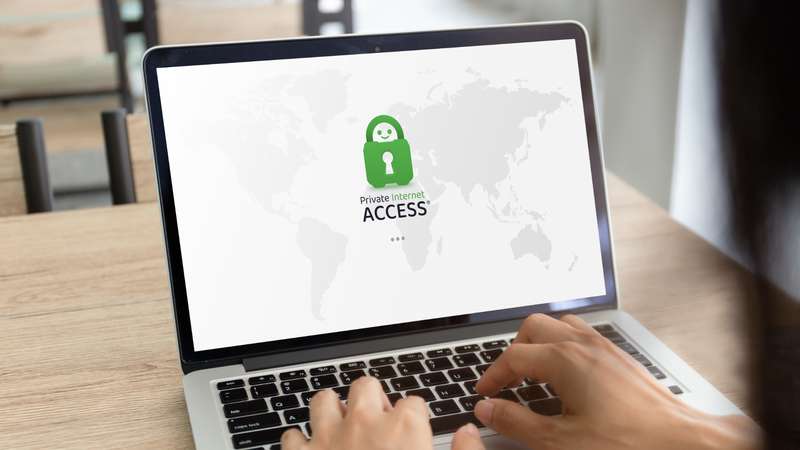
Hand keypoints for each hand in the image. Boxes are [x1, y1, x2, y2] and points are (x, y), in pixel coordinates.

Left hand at [281, 376, 485, 449]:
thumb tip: (468, 433)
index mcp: (404, 429)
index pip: (413, 402)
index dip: (414, 419)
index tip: (414, 435)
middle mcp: (364, 424)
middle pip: (366, 387)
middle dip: (372, 401)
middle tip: (377, 424)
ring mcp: (328, 438)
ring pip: (324, 400)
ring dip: (332, 411)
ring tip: (342, 429)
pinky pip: (292, 436)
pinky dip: (301, 442)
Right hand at [473, 314, 760, 449]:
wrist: (682, 442)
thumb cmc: (628, 443)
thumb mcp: (560, 441)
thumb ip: (517, 422)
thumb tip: (488, 409)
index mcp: (564, 359)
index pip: (513, 357)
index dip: (492, 376)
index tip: (484, 393)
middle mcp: (583, 344)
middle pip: (533, 328)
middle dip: (513, 351)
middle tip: (505, 379)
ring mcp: (604, 347)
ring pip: (560, 325)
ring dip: (539, 342)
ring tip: (531, 370)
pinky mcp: (620, 357)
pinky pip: (582, 335)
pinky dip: (563, 345)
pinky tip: (566, 373)